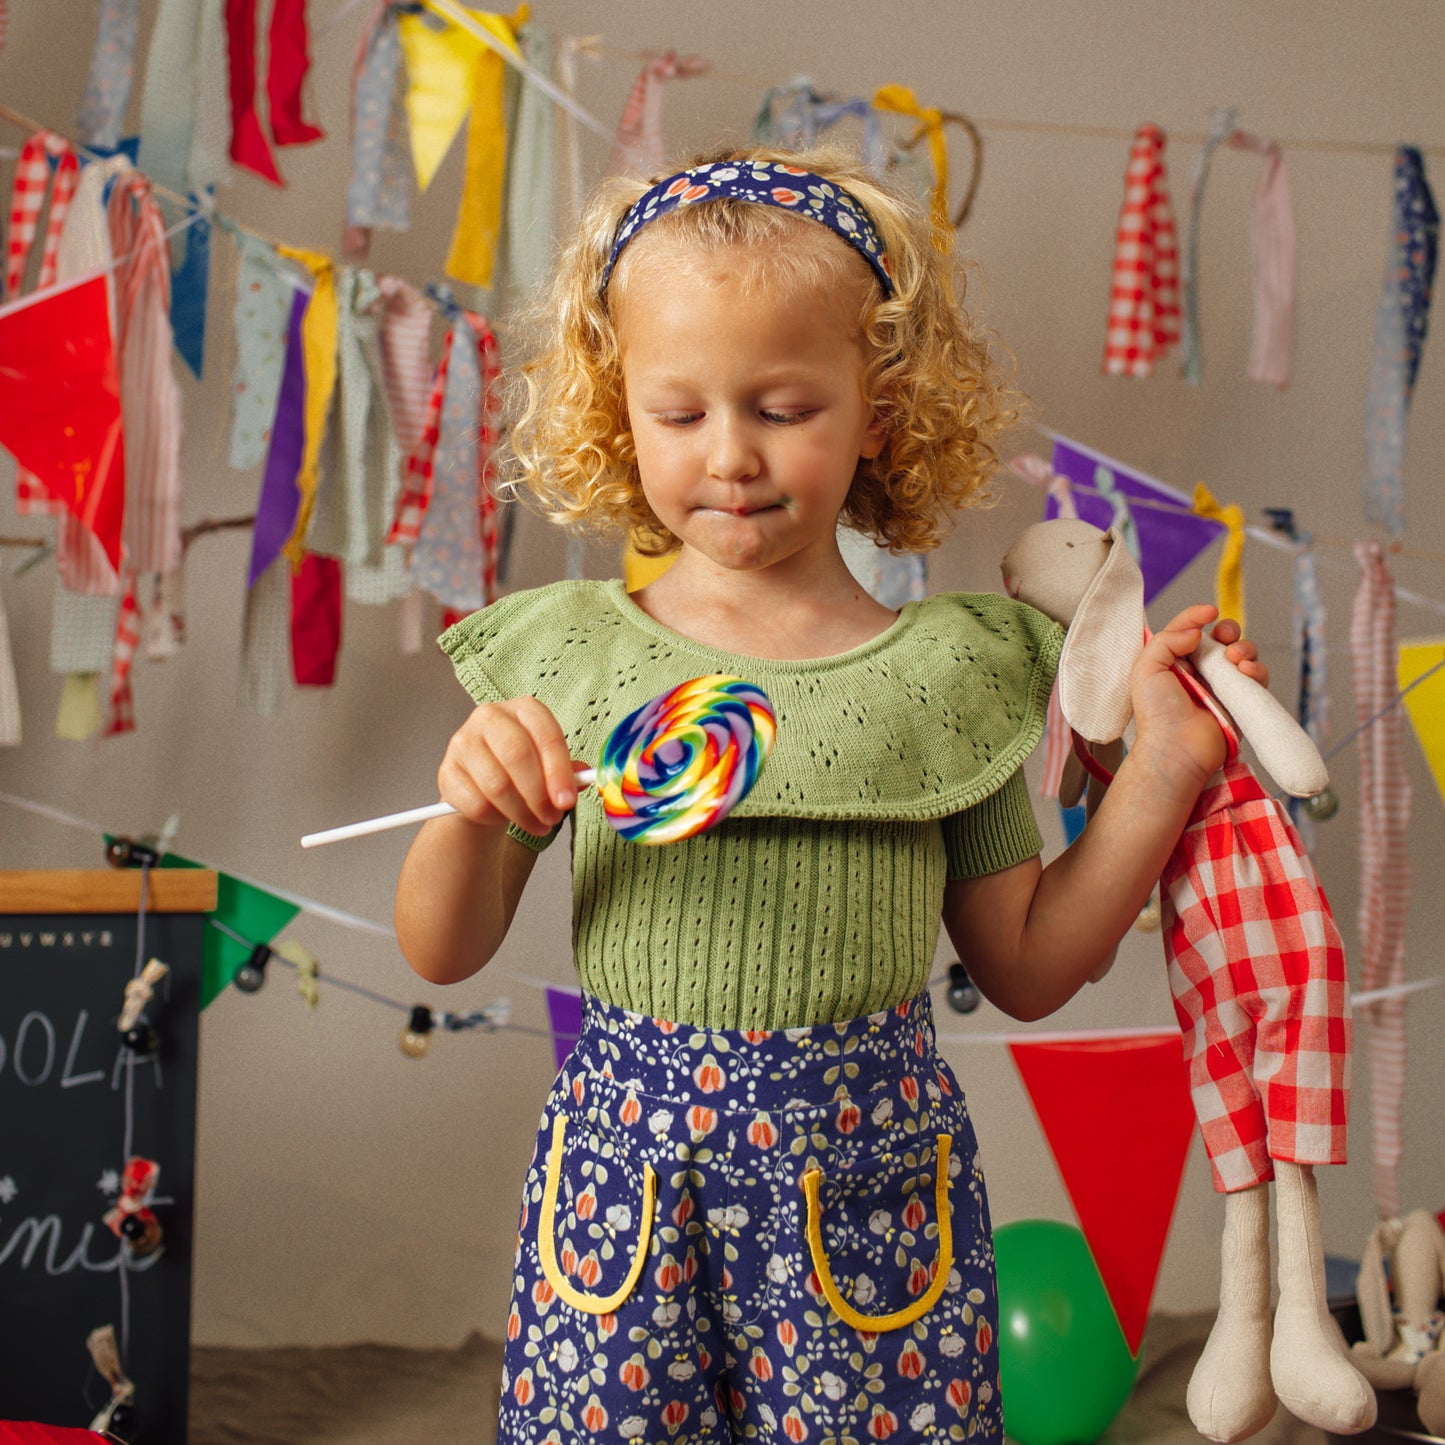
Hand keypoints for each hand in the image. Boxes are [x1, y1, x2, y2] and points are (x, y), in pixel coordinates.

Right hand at [438, 697, 580, 836]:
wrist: (483, 782)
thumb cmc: (523, 769)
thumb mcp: (550, 765)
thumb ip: (568, 772)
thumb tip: (583, 780)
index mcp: (524, 709)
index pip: (546, 735)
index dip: (558, 771)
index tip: (567, 801)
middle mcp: (490, 716)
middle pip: (517, 756)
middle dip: (539, 795)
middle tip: (552, 818)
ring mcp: (463, 742)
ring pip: (496, 785)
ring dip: (521, 813)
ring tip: (537, 825)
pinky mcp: (447, 771)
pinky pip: (475, 803)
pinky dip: (495, 818)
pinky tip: (505, 818)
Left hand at [1128, 607, 1269, 794]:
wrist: (1178, 748)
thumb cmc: (1157, 713)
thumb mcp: (1147, 669)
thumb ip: (1167, 640)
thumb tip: (1196, 631)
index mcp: (1174, 662)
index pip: (1189, 630)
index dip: (1198, 617)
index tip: (1209, 612)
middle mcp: (1199, 671)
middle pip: (1222, 639)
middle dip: (1229, 630)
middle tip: (1225, 637)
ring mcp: (1222, 686)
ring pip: (1243, 654)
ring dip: (1244, 648)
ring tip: (1235, 659)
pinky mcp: (1241, 701)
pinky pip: (1256, 678)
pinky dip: (1256, 669)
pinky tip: (1246, 671)